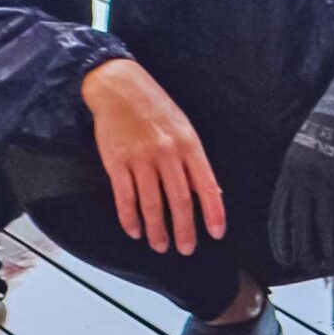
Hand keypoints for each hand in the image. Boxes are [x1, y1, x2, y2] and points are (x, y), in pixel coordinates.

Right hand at [82, 59, 225, 257]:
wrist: (119, 86)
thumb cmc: (155, 107)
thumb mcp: (183, 127)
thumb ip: (193, 159)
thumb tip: (208, 191)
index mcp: (188, 144)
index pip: (206, 185)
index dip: (213, 212)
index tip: (216, 233)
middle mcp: (167, 153)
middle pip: (179, 201)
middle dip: (184, 230)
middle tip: (186, 248)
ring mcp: (140, 158)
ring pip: (151, 204)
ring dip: (157, 230)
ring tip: (161, 246)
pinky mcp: (117, 162)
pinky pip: (125, 197)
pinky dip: (130, 218)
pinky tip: (135, 230)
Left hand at [267, 63, 333, 276]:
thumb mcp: (307, 147)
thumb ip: (303, 175)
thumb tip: (305, 202)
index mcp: (291, 171)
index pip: (279, 214)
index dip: (281, 239)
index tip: (284, 258)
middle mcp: (305, 179)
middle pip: (300, 225)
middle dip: (303, 250)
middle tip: (310, 266)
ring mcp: (328, 181)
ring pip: (324, 225)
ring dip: (328, 248)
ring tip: (331, 263)